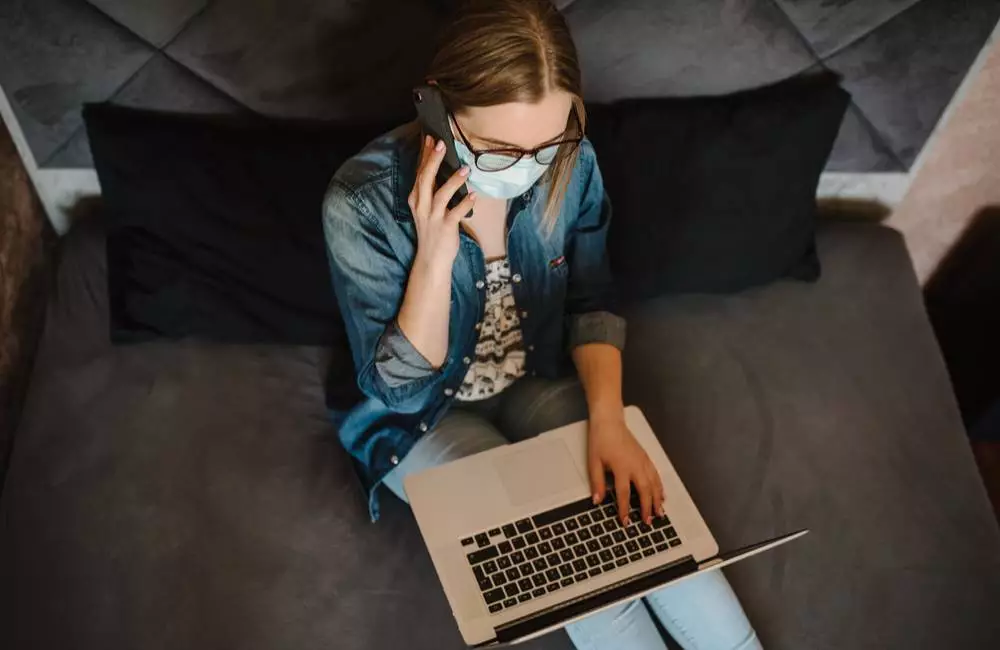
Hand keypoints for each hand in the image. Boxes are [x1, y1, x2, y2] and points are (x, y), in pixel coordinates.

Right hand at [407, 135, 476, 274]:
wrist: (431, 259)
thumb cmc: (432, 230)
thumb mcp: (427, 208)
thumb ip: (433, 189)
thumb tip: (442, 168)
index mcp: (416, 198)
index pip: (420, 172)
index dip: (425, 155)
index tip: (430, 138)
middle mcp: (422, 206)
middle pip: (426, 179)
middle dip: (433, 161)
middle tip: (442, 144)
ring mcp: (433, 217)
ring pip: (441, 195)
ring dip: (453, 181)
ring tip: (465, 169)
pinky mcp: (445, 228)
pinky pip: (456, 213)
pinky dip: (465, 204)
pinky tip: (474, 196)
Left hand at [587, 412, 665, 525]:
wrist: (609, 422)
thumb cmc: (601, 440)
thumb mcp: (594, 462)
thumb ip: (596, 483)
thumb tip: (597, 500)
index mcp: (622, 467)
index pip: (624, 494)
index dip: (625, 510)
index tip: (625, 521)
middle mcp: (635, 465)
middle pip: (644, 491)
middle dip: (647, 508)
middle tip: (648, 521)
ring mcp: (643, 461)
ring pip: (654, 484)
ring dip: (657, 500)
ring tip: (659, 513)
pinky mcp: (646, 457)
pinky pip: (656, 475)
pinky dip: (660, 487)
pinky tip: (662, 495)